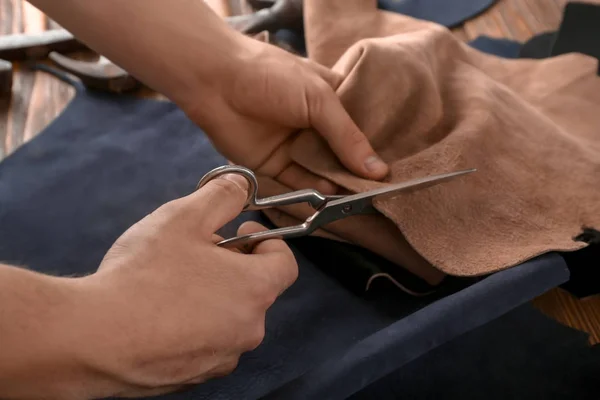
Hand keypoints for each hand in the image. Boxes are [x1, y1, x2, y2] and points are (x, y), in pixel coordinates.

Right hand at [77, 174, 296, 397]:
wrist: (93, 338)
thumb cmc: (143, 275)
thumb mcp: (183, 218)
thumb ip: (221, 196)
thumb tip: (241, 184)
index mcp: (255, 289)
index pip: (285, 263)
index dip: (267, 241)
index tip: (241, 232)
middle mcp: (248, 329)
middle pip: (254, 289)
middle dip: (232, 266)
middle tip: (195, 252)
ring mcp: (222, 358)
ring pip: (229, 317)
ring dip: (212, 297)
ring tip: (171, 283)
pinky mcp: (194, 378)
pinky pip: (206, 343)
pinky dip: (193, 327)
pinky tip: (159, 315)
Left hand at [185, 38, 388, 194]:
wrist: (216, 82)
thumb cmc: (271, 77)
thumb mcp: (319, 99)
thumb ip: (348, 137)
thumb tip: (378, 171)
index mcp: (332, 99)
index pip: (362, 126)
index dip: (378, 146)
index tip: (397, 167)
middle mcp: (316, 125)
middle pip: (344, 153)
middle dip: (360, 170)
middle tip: (383, 190)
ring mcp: (296, 146)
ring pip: (324, 170)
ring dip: (340, 184)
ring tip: (362, 199)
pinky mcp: (276, 165)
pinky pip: (299, 182)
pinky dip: (314, 191)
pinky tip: (331, 197)